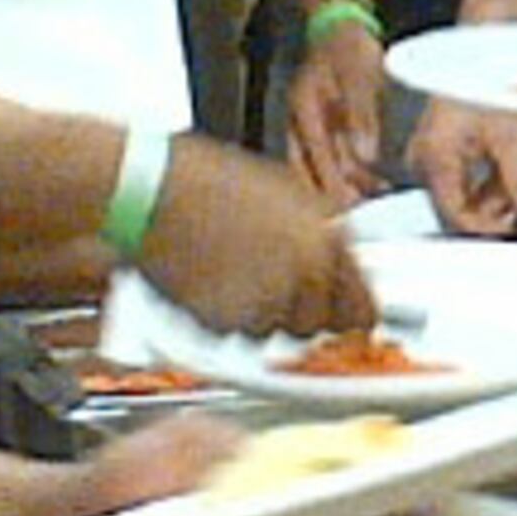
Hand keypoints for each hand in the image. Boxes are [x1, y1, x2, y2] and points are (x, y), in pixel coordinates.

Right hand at [137, 135, 376, 334]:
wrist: (152, 189)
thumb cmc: (209, 182)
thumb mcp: (286, 193)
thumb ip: (321, 234)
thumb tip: (339, 261)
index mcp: (328, 240)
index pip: (364, 311)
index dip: (350, 317)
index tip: (345, 323)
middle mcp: (305, 274)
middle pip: (318, 326)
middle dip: (297, 311)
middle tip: (269, 282)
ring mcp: (267, 301)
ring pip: (275, 333)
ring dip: (259, 314)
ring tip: (232, 272)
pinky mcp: (226, 320)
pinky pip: (235, 334)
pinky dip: (223, 317)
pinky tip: (209, 280)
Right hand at [284, 24, 388, 204]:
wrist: (338, 25)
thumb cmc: (347, 46)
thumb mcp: (360, 73)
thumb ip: (361, 114)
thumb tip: (364, 155)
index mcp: (303, 110)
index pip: (313, 158)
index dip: (329, 185)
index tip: (348, 208)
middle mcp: (298, 122)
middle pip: (308, 170)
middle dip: (331, 195)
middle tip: (358, 216)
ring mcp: (306, 126)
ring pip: (316, 167)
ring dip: (339, 187)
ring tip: (368, 202)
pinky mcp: (318, 126)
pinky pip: (325, 158)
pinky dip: (343, 174)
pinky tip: (367, 183)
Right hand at [410, 93, 516, 236]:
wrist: (477, 52)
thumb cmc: (482, 83)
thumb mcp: (508, 135)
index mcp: (434, 159)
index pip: (456, 215)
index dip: (487, 230)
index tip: (515, 234)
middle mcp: (425, 162)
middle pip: (459, 208)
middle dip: (496, 213)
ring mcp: (431, 157)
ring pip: (466, 196)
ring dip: (497, 197)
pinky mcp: (442, 152)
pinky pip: (466, 180)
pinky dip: (492, 181)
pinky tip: (515, 172)